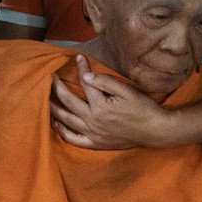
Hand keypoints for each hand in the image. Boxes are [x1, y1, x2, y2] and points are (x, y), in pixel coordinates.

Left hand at [49, 56, 173, 149]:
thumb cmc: (143, 109)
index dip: (81, 68)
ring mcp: (92, 133)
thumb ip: (106, 82)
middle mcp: (93, 120)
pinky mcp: (95, 143)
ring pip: (66, 120)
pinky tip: (57, 123)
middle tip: (51, 78)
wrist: (155, 131)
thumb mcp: (128, 91)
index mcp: (101, 106)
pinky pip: (73, 139)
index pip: (85, 83)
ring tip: (46, 99)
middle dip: (57, 87)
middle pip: (68, 102)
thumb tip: (86, 75)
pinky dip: (62, 131)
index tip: (77, 58)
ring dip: (53, 108)